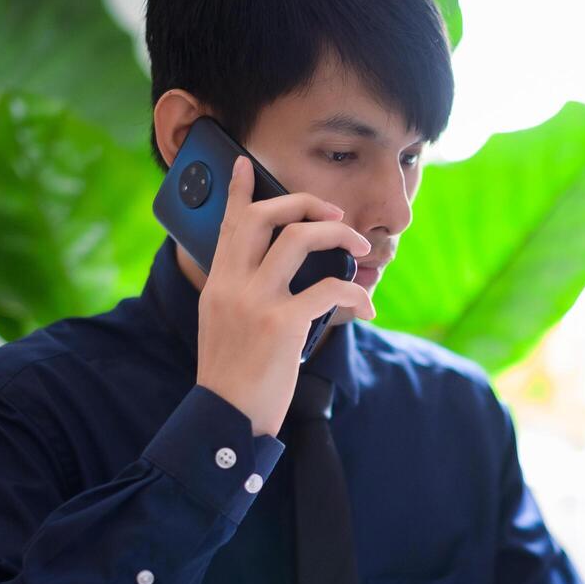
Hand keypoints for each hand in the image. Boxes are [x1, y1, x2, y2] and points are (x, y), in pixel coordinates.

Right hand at [195, 154, 375, 436]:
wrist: (226, 418)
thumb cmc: (231, 379)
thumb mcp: (223, 327)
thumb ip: (240, 297)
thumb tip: (273, 281)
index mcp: (218, 284)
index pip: (228, 225)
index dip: (238, 191)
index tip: (244, 165)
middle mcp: (233, 285)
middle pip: (266, 217)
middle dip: (304, 203)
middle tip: (334, 212)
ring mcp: (257, 301)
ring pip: (301, 239)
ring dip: (339, 234)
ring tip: (360, 245)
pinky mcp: (283, 324)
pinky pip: (330, 288)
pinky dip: (356, 290)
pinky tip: (366, 305)